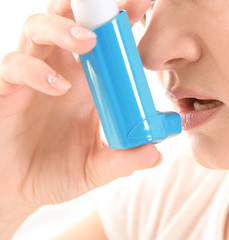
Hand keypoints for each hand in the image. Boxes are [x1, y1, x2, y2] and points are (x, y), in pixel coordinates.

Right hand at [0, 0, 155, 236]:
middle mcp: (60, 71)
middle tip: (118, 8)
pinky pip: (14, 65)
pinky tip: (58, 87)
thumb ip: (123, 160)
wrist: (18, 190)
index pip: (104, 39)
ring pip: (37, 28)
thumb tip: (156, 154)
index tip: (144, 6)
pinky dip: (35, 70)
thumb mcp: (96, 167)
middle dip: (90, 7)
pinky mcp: (6, 89)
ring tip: (88, 42)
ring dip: (62, 28)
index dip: (120, 18)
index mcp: (88, 82)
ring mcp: (32, 76)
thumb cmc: (57, 171)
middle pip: (69, 19)